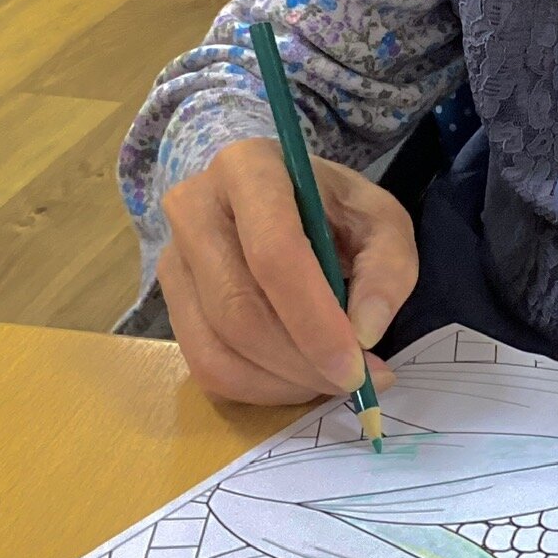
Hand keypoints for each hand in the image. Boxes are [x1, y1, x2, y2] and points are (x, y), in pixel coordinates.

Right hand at [157, 137, 414, 406]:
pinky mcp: (169, 303)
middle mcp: (194, 208)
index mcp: (249, 169)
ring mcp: (172, 259)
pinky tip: (298, 379)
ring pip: (215, 348)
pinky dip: (258, 389)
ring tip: (332, 379)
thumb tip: (365, 332)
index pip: (273, 253)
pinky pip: (205, 367)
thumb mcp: (380, 219)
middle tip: (354, 381)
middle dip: (300, 361)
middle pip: (238, 309)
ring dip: (282, 382)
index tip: (355, 364)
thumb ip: (388, 267)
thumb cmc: (332, 207)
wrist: (280, 198)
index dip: (314, 319)